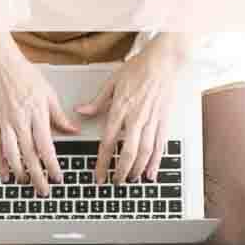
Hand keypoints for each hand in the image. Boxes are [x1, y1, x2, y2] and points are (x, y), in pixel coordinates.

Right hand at [0, 34, 78, 194]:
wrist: (0, 63)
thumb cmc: (25, 75)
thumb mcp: (49, 93)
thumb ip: (60, 116)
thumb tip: (73, 130)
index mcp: (37, 114)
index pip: (46, 146)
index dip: (51, 165)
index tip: (57, 177)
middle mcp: (20, 120)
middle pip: (29, 155)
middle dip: (37, 176)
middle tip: (43, 190)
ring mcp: (4, 121)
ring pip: (11, 153)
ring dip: (18, 171)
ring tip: (24, 182)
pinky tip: (3, 172)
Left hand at [75, 35, 190, 184]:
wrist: (163, 61)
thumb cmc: (138, 69)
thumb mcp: (112, 82)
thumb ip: (97, 101)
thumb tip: (80, 111)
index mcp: (120, 109)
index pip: (108, 143)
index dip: (103, 163)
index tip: (99, 176)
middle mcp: (136, 118)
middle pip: (128, 152)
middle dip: (121, 171)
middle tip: (115, 182)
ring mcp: (152, 121)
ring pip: (145, 153)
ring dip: (137, 170)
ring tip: (131, 180)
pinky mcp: (164, 121)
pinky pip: (160, 146)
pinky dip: (156, 162)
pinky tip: (152, 173)